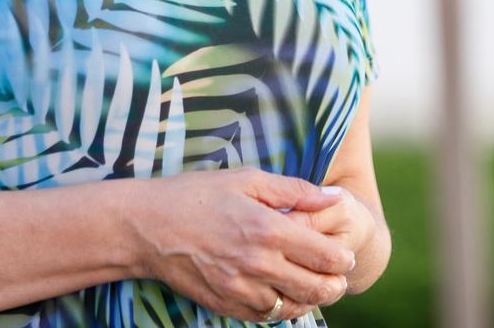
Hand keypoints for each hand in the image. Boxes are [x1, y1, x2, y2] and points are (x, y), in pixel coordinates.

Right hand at [130, 167, 357, 322]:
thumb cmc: (197, 195)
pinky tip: (285, 296)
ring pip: (291, 307)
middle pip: (314, 288)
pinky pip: (264, 316)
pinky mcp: (224, 303)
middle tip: (340, 278)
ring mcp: (239, 288)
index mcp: (266, 229)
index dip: (342, 258)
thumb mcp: (247, 179)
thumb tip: (334, 197)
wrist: (147, 227)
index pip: (322, 255)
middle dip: (334, 285)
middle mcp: (256, 263)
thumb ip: (295, 190)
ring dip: (309, 300)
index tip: (346, 255)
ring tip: (317, 288)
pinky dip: (280, 310)